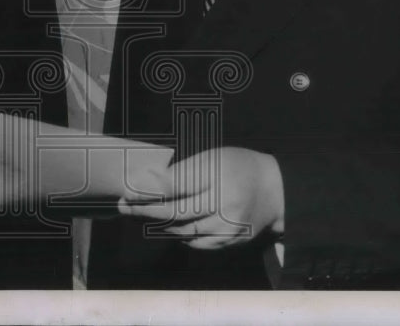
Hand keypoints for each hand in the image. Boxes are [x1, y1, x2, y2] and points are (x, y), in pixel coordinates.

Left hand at [118, 147, 283, 249]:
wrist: (276, 189)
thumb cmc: (238, 166)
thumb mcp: (212, 157)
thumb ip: (183, 171)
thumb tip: (148, 183)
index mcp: (217, 173)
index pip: (175, 184)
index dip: (148, 190)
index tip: (127, 190)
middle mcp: (223, 201)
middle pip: (176, 211)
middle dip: (145, 210)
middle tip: (124, 206)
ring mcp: (227, 225)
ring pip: (183, 230)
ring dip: (158, 224)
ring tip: (138, 215)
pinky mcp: (231, 240)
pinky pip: (197, 243)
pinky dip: (179, 236)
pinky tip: (167, 227)